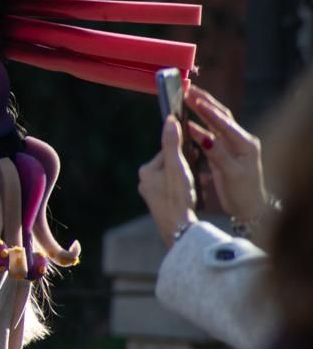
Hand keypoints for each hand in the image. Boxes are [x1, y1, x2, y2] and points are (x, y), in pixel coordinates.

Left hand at [138, 116, 197, 245]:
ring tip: (203, 181)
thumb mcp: (177, 166)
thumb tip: (169, 120)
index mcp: (146, 171)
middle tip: (201, 168)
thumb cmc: (178, 196)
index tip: (197, 151)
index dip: (183, 150)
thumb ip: (172, 143)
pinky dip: (188, 188)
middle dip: (188, 165)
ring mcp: (152, 195)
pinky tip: (199, 192)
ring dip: (190, 177)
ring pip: (175, 178)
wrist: (181, 229)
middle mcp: (145, 182)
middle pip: (171, 165)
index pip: (166, 152)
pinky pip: (176, 190)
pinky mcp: (161, 206)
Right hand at [185, 85, 269, 222]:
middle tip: (188, 90)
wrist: (250, 208)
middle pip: (221, 116)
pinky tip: (188, 124)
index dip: (208, 110)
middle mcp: (240, 141)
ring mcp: (232, 146)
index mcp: (245, 144)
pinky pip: (210, 135)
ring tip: (186, 99)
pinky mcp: (224, 153)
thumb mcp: (231, 173)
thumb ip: (217, 153)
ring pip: (215, 123)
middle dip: (204, 102)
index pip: (224, 122)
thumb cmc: (244, 193)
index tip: (193, 99)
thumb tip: (202, 135)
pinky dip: (199, 127)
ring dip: (201, 111)